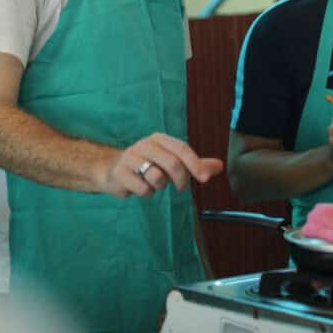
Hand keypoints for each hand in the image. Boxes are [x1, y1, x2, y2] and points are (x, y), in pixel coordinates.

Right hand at [101, 132, 223, 198]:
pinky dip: (146, 193)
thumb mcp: (171, 161)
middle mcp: (145, 145)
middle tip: (181, 188)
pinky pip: (142, 188)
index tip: (205, 179)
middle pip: (172, 163)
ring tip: (153, 183)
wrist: (111, 169)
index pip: (181, 149)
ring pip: (156, 177)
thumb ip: (195, 164)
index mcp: (159, 139)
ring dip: (160, 186)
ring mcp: (130, 157)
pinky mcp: (120, 172)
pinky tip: (139, 187)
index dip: (195, 164)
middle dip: (181, 180)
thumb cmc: (147, 165)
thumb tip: (220, 166)